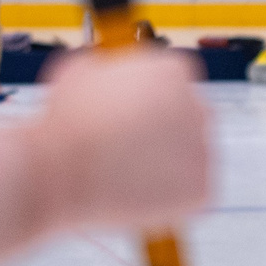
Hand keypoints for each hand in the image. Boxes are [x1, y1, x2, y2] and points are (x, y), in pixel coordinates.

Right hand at [29, 48, 210, 232]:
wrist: (60, 170)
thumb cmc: (65, 122)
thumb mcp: (80, 71)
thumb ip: (109, 69)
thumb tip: (107, 73)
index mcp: (173, 72)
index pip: (173, 84)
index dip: (146, 102)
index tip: (126, 116)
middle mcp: (199, 106)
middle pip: (188, 118)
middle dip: (163, 132)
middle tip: (128, 148)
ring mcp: (204, 149)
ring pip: (191, 156)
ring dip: (166, 163)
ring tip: (125, 172)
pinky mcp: (201, 188)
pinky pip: (191, 191)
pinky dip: (170, 196)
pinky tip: (137, 192)